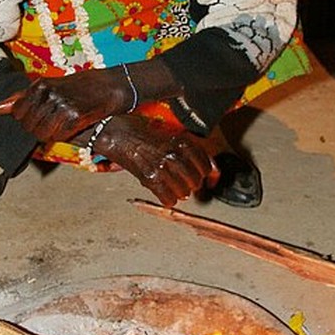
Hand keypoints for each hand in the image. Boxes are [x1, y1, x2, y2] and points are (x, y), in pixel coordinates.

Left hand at [0, 70, 130, 142]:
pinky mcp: (75, 116)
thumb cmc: (80, 86)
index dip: (27, 119)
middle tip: (53, 122)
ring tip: (61, 125)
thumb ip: (22, 98)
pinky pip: (58, 136)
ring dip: (49, 134)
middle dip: (37, 129)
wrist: (112, 86)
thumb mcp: (50, 86)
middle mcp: (49, 93)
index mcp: (40, 85)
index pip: (17, 112)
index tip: (41, 116)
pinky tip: (71, 127)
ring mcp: (61, 104)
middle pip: (27, 125)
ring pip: (41, 133)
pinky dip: (62, 136)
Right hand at [94, 115, 219, 207]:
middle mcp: (174, 154)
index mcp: (182, 142)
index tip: (204, 177)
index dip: (206, 173)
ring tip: (174, 188)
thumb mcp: (172, 137)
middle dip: (192, 184)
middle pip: (196, 179)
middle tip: (186, 183)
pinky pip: (168, 197)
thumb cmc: (144, 135)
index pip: (206, 164)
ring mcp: (162, 166)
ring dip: (180, 193)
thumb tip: (214, 172)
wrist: (119, 135)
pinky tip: (165, 195)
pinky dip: (168, 199)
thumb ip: (193, 152)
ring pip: (184, 191)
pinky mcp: (149, 178)